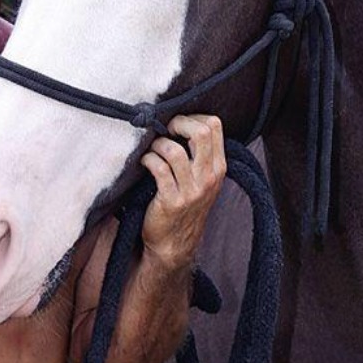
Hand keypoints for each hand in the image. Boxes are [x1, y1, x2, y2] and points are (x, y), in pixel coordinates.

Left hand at [140, 114, 226, 269]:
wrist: (175, 244)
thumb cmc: (185, 207)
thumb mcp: (203, 181)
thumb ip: (200, 156)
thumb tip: (182, 123)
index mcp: (218, 168)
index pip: (214, 126)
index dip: (192, 117)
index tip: (177, 125)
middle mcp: (209, 178)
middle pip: (200, 132)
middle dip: (178, 123)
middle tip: (164, 130)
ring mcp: (191, 191)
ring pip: (174, 150)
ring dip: (157, 144)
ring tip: (152, 150)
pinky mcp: (172, 200)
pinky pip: (158, 168)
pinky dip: (147, 160)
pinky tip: (144, 163)